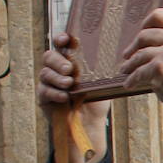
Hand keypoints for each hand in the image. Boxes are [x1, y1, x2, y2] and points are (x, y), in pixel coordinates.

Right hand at [37, 33, 110, 162]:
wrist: (91, 124)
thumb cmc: (96, 100)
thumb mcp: (102, 82)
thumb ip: (103, 68)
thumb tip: (118, 52)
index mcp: (70, 61)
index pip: (60, 45)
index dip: (60, 39)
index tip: (65, 39)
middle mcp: (56, 70)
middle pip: (49, 56)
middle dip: (58, 61)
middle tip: (69, 68)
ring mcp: (48, 83)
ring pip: (45, 73)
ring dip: (57, 77)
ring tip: (69, 83)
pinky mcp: (43, 98)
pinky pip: (44, 91)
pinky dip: (54, 92)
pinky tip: (65, 96)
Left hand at [120, 9, 162, 144]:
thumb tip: (149, 37)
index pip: (160, 14)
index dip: (146, 23)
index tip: (141, 32)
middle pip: (144, 34)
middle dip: (133, 46)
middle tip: (128, 55)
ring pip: (138, 54)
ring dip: (129, 64)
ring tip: (126, 70)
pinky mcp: (159, 68)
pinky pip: (138, 71)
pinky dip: (132, 79)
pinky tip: (129, 84)